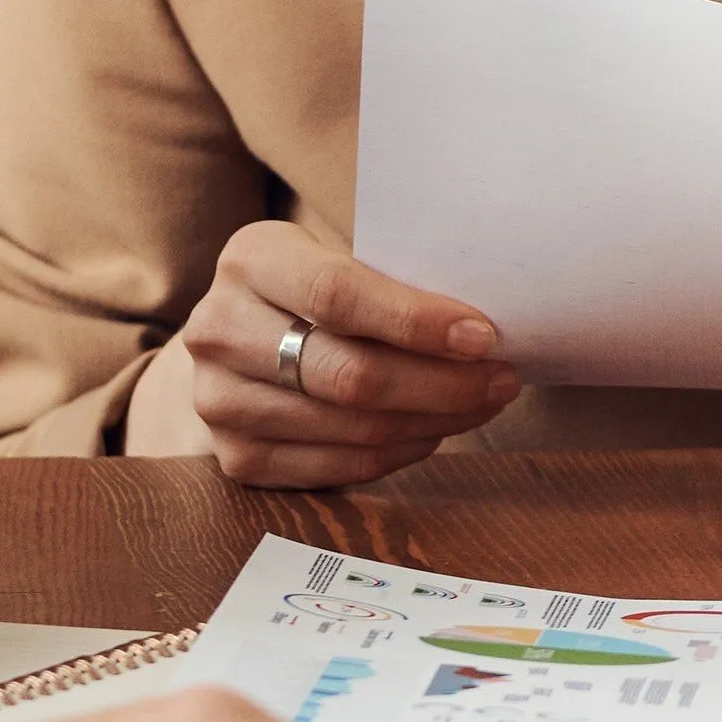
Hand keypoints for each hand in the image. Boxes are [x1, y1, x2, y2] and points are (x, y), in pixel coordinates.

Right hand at [148, 221, 519, 487]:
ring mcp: (218, 400)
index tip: (483, 337)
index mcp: (250, 259)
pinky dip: (401, 452)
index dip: (416, 322)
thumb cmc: (319, 288)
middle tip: (502, 380)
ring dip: (433, 421)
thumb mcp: (342, 255)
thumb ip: (395, 280)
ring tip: (481, 404)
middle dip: (442, 383)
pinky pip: (339, 467)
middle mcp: (218, 329)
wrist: (245, 336)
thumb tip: (486, 329)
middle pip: (349, 374)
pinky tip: (434, 430)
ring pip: (351, 427)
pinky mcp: (236, 457)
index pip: (338, 295)